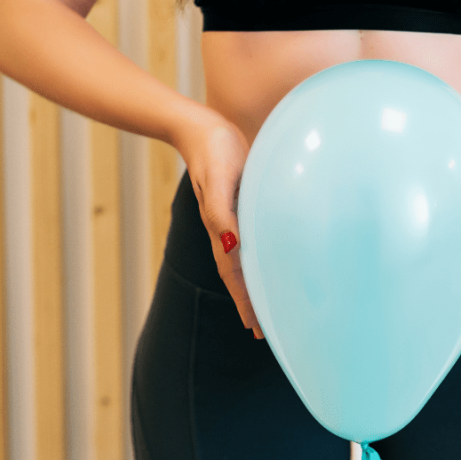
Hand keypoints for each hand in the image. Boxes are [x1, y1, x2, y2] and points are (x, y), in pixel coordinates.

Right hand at [171, 107, 264, 339]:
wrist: (199, 127)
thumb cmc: (214, 149)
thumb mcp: (219, 178)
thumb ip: (222, 211)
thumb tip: (233, 246)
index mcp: (223, 227)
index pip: (236, 274)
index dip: (246, 301)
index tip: (256, 329)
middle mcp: (226, 227)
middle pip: (237, 274)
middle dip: (248, 302)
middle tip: (261, 332)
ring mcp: (230, 217)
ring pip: (241, 260)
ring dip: (250, 285)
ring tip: (260, 306)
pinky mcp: (236, 204)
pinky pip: (246, 240)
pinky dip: (252, 259)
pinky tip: (260, 261)